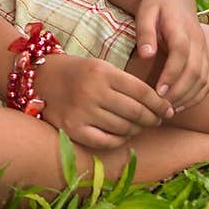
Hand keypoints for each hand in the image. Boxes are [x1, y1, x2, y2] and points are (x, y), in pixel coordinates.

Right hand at [33, 52, 173, 150]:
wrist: (39, 79)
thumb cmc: (77, 72)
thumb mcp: (101, 67)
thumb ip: (125, 83)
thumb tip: (155, 105)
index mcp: (102, 72)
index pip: (141, 91)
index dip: (159, 103)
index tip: (168, 109)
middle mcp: (93, 91)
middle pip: (135, 112)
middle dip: (152, 118)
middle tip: (158, 120)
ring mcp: (82, 112)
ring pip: (123, 128)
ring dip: (137, 130)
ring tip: (140, 126)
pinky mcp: (73, 129)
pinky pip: (106, 141)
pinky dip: (119, 140)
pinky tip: (122, 135)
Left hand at [134, 0, 208, 113]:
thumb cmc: (156, 5)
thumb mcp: (145, 12)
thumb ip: (145, 32)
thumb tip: (146, 55)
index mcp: (181, 28)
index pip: (181, 53)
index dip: (171, 74)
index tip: (157, 91)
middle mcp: (197, 40)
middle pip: (195, 70)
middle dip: (179, 92)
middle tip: (160, 107)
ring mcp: (204, 50)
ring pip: (203, 78)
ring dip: (187, 97)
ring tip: (168, 110)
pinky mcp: (206, 58)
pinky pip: (207, 81)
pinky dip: (197, 96)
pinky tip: (180, 105)